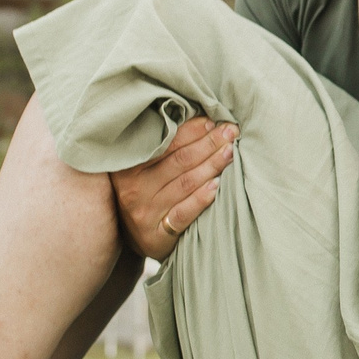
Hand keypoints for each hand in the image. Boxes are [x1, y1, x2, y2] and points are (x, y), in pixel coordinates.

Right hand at [110, 117, 235, 260]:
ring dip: (211, 165)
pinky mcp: (157, 235)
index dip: (191, 130)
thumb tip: (201, 121)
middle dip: (208, 143)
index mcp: (128, 166)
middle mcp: (133, 188)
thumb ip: (164, 149)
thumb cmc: (146, 193)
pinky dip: (201, 198)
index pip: (165, 143)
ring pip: (185, 183)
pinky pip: (183, 213)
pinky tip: (216, 185)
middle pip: (179, 161)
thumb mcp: (144, 170)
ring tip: (229, 152)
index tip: (212, 121)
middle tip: (230, 131)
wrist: (133, 238)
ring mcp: (144, 213)